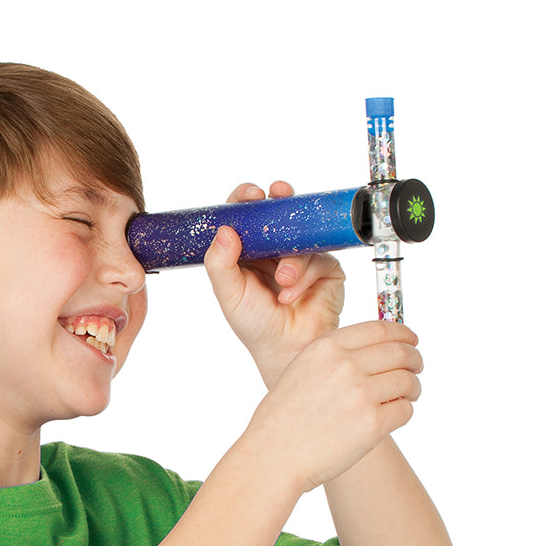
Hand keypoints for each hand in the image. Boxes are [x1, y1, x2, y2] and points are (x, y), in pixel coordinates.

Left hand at [204, 181, 345, 388]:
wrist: (286, 350)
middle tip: (277, 195)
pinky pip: (320, 257)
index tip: (250, 195)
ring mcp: (302, 258)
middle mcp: (275, 251)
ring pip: (301, 236)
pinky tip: (293, 295)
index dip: (247, 201)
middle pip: (279, 214)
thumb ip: (220, 264)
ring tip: (282, 282)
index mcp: (249, 252)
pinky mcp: (326, 269)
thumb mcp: (229, 293)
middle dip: (280, 203)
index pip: (247, 216)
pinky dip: (305, 275)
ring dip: (291, 258)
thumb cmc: (256, 324)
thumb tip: (223, 230)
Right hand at [248, 321, 421, 493]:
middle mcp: (345, 366)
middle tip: (415, 370)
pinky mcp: (372, 424)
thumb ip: (337, 356)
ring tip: (406, 397)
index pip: (381, 329)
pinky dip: (403, 412)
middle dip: (414, 361)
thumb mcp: (302, 369)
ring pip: (407, 382)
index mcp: (327, 347)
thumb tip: (381, 348)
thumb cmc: (283, 418)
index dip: (403, 335)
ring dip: (412, 388)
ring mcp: (360, 394)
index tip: (411, 342)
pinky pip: (405, 410)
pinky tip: (390, 417)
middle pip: (400, 353)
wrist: (273, 456)